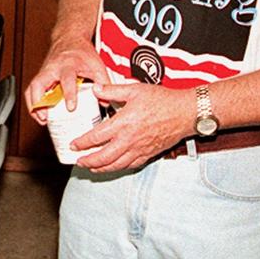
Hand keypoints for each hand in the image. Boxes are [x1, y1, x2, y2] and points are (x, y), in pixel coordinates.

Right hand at [23, 36, 110, 124]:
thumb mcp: (97, 65)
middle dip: (40, 102)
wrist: (70, 39)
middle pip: (38, 84)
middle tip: (46, 117)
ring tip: (42, 119)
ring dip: (33, 105)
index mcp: (68, 64)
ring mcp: (43, 72)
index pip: (66, 79)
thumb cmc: (82, 52)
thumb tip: (105, 103)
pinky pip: (31, 91)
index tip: (71, 107)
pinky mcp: (40, 77)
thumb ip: (103, 83)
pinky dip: (33, 104)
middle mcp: (52, 68)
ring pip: (31, 89)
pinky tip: (39, 114)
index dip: (68, 94)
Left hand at [68, 81, 192, 171]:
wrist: (185, 113)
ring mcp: (139, 149)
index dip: (82, 142)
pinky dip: (118, 168)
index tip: (73, 144)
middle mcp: (129, 140)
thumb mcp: (134, 90)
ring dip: (101, 168)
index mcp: (123, 123)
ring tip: (91, 167)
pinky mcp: (149, 154)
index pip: (96, 137)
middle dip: (88, 161)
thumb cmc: (162, 100)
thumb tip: (96, 90)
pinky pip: (130, 165)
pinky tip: (113, 166)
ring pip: (116, 165)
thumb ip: (112, 91)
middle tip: (78, 161)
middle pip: (103, 157)